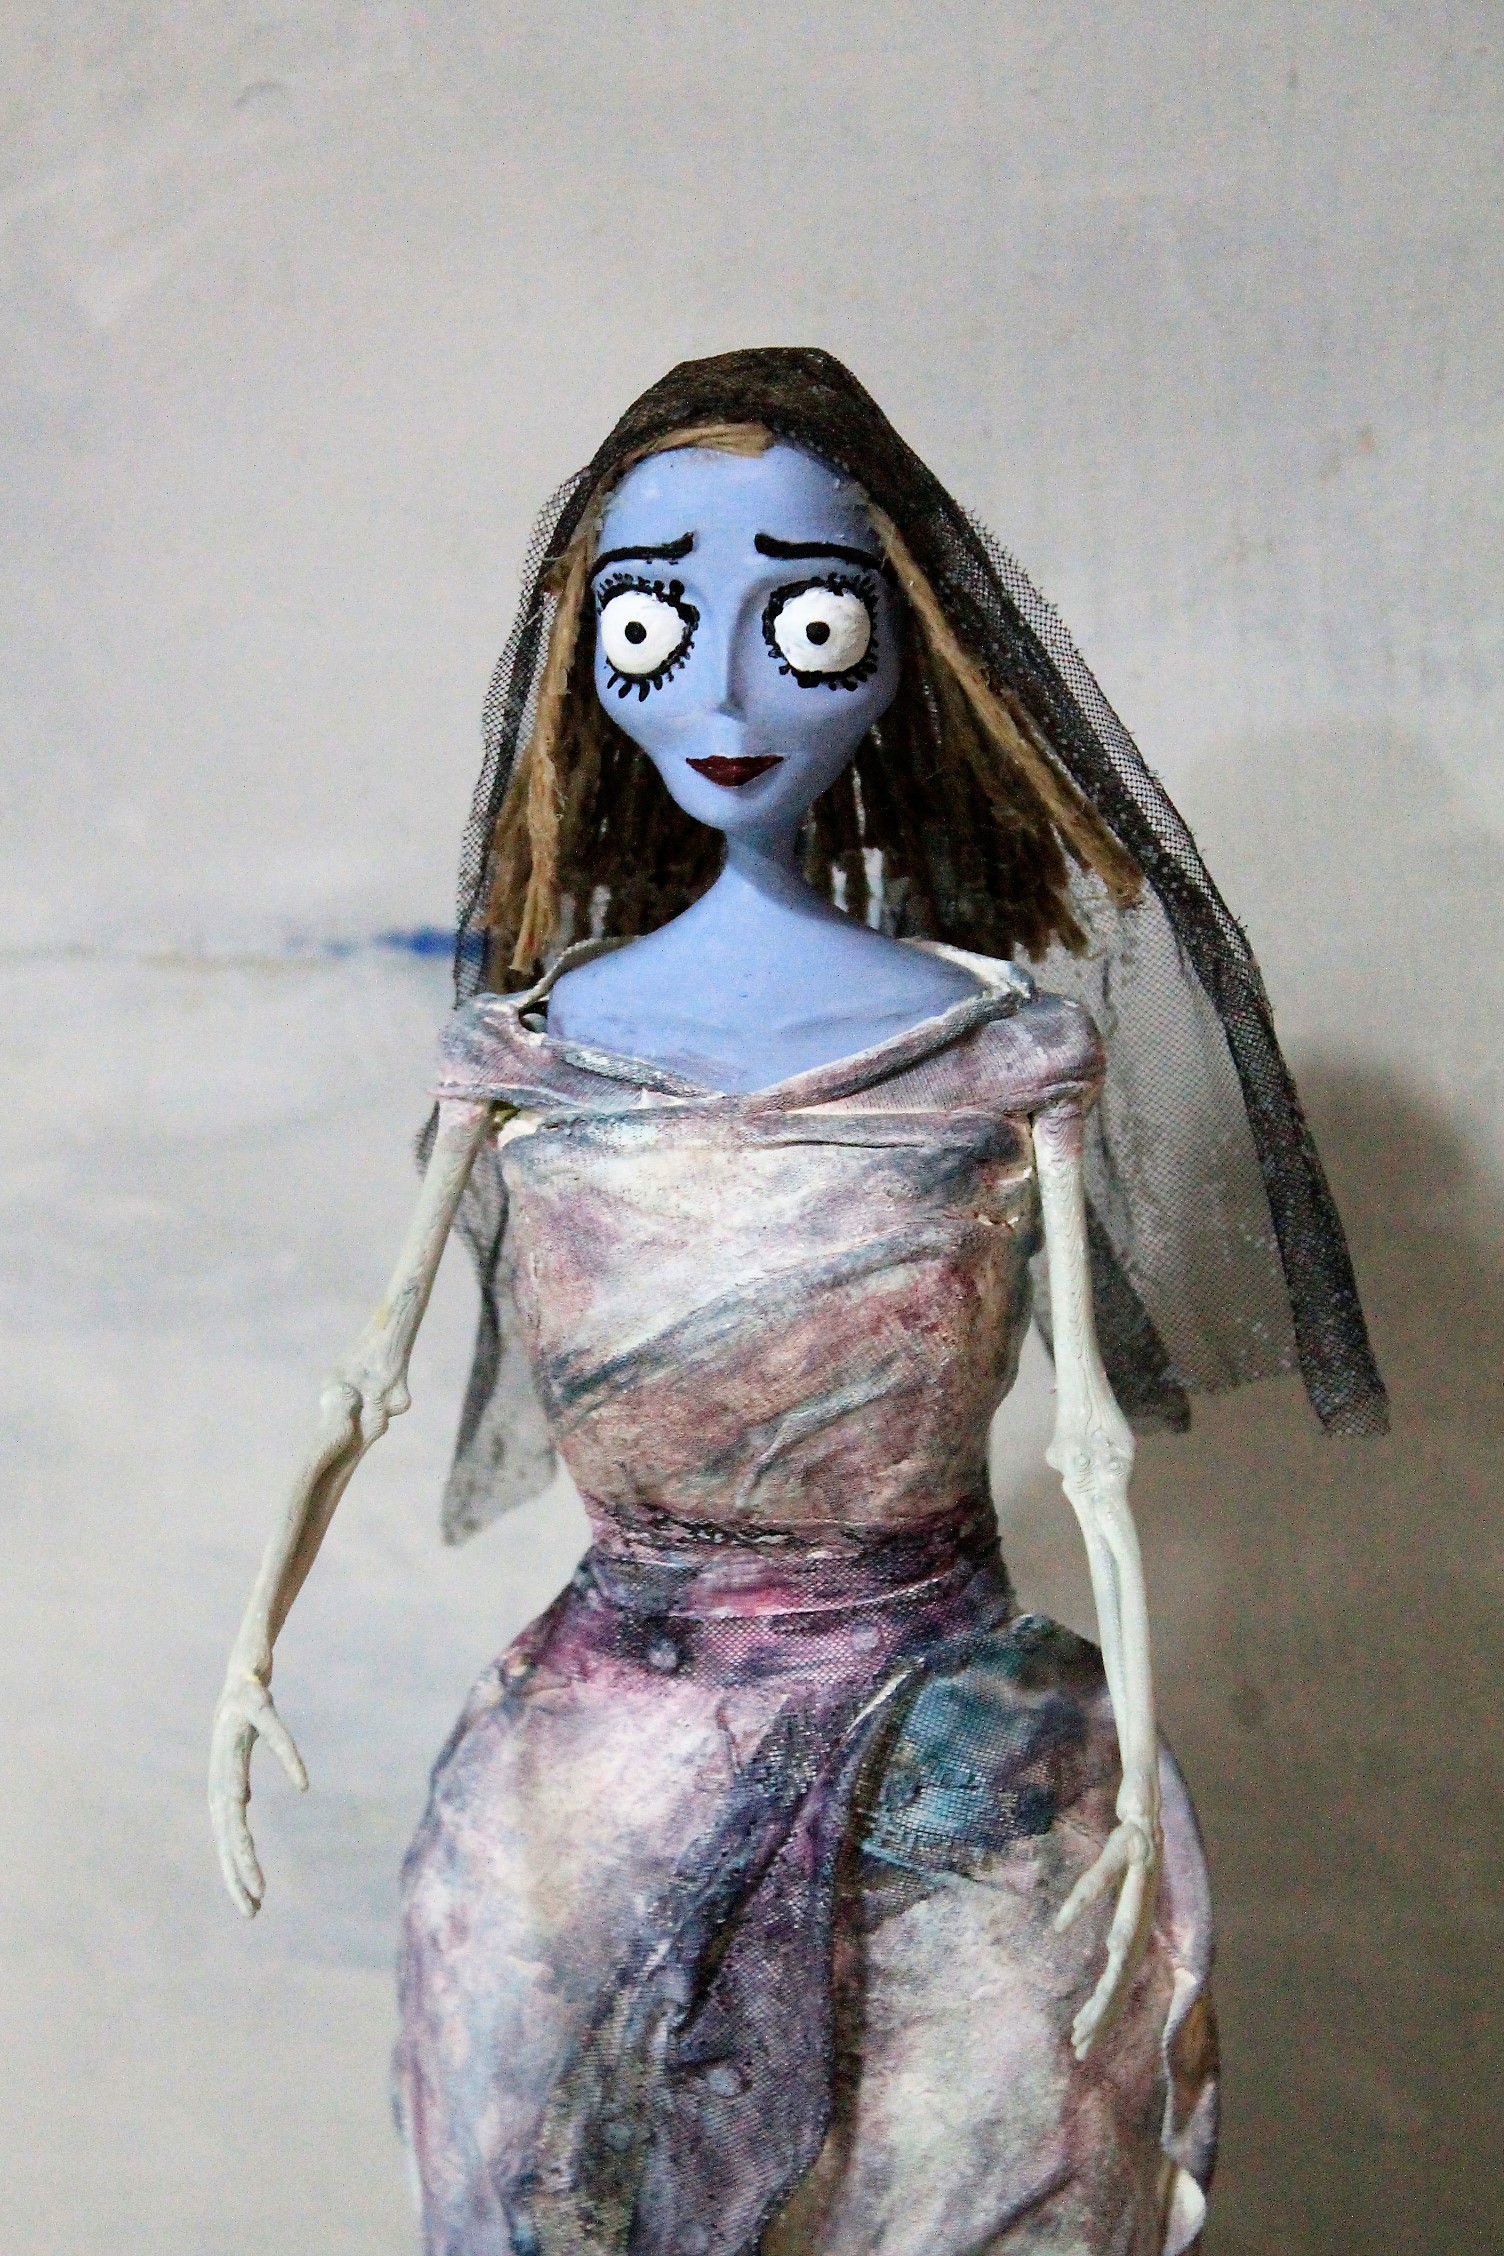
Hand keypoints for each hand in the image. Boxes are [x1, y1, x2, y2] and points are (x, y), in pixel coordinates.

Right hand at [206, 1385, 364, 1917]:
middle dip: (230, 1819)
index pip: (253, 1674)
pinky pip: (254, 1740)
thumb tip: (392, 1401)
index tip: (295, 1779)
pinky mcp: (267, 1660)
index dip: (267, 1724)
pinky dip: (258, 1784)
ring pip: (228, 1759)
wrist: (336, 1413)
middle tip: (251, 1890)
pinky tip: (274, 1836)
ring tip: (251, 1903)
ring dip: (233, 1832)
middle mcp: (249, 1636)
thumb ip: (366, 1403)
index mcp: (268, 1595)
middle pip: (224, 1741)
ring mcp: (252, 1653)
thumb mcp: (354, 1405)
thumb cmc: (346, 1409)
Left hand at [209, 1665, 308, 1916]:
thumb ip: (237, 1773)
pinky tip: (302, 1783)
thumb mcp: (241, 1743)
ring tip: (259, 1867)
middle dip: (237, 1863)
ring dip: (243, 1834)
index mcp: (220, 1770)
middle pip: (225, 1820)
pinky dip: (286, 1757)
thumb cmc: (244, 1697)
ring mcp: (231, 1727)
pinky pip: (272, 1731)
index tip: (251, 1907)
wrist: (244, 1647)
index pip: (223, 1830)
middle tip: (255, 1903)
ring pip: (234, 1788)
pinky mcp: (252, 1697)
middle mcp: (219, 1755)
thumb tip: (240, 1807)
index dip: (233, 1868)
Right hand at [1053, 1813, 1159, 2058]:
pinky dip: (1085, 1902)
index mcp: (1141, 1924)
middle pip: (1126, 1969)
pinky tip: (1063, 1923)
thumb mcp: (1120, 1889)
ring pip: (1126, 1931)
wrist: (1147, 1799)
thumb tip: (1089, 1945)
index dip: (1105, 2013)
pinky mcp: (1129, 1846)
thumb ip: (1116, 1919)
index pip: (1123, 1982)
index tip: (1081, 2042)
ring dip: (1112, 1965)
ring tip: (1096, 2000)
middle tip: (1081, 2039)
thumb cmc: (1130, 1846)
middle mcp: (1145, 1909)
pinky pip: (1102, 1878)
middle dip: (1105, 2007)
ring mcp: (1141, 1878)